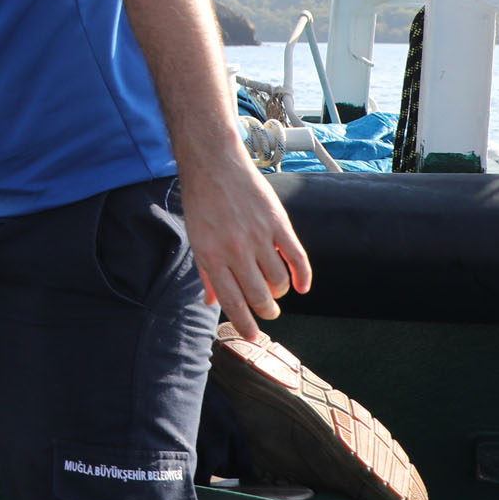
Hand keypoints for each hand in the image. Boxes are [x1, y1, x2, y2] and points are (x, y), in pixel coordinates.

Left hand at [178, 128, 311, 339]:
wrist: (214, 163)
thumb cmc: (201, 201)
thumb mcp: (195, 238)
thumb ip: (206, 272)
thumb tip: (212, 302)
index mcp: (212, 256)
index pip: (232, 301)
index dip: (245, 323)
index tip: (253, 336)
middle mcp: (236, 250)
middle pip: (260, 297)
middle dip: (267, 311)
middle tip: (269, 312)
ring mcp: (259, 236)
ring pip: (279, 281)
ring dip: (280, 293)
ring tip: (276, 291)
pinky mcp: (279, 223)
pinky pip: (297, 258)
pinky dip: (303, 277)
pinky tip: (302, 287)